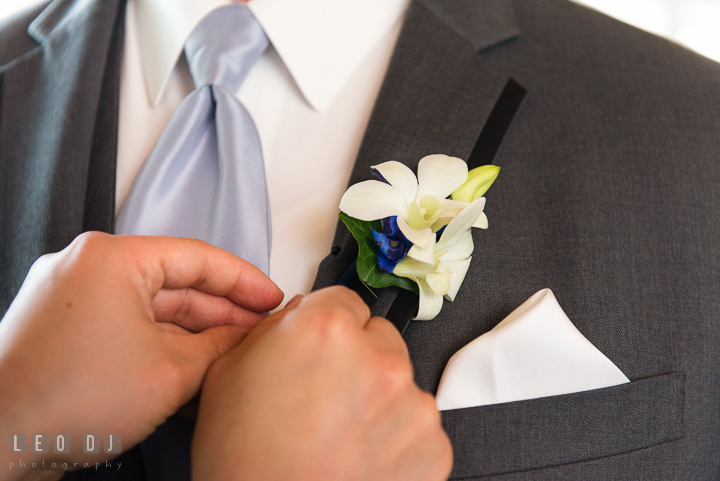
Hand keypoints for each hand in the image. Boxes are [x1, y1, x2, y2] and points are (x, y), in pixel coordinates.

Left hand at [0, 233, 282, 480]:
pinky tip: (194, 369)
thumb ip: (221, 346)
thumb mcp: (171, 371)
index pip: (198, 257)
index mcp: (110, 257)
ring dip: (195, 334)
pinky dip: (162, 346)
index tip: (272, 297)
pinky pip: (128, 328)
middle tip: (258, 331)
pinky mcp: (64, 330)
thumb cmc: (63, 401)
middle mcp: (87, 268)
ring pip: (152, 309)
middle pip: (176, 284)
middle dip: (222, 312)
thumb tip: (246, 335)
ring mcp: (72, 299)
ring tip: (232, 355)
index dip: (245, 280)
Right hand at [192, 286, 452, 480]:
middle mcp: (377, 358)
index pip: (344, 298)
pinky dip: (396, 437)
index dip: (327, 327)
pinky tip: (360, 456)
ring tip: (339, 435)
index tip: (322, 349)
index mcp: (325, 329)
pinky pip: (417, 425)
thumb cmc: (244, 463)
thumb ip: (272, 330)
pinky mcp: (433, 445)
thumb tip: (297, 315)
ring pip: (399, 381)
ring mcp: (411, 403)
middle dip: (356, 359)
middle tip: (325, 399)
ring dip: (377, 399)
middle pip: (378, 336)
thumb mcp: (228, 373)